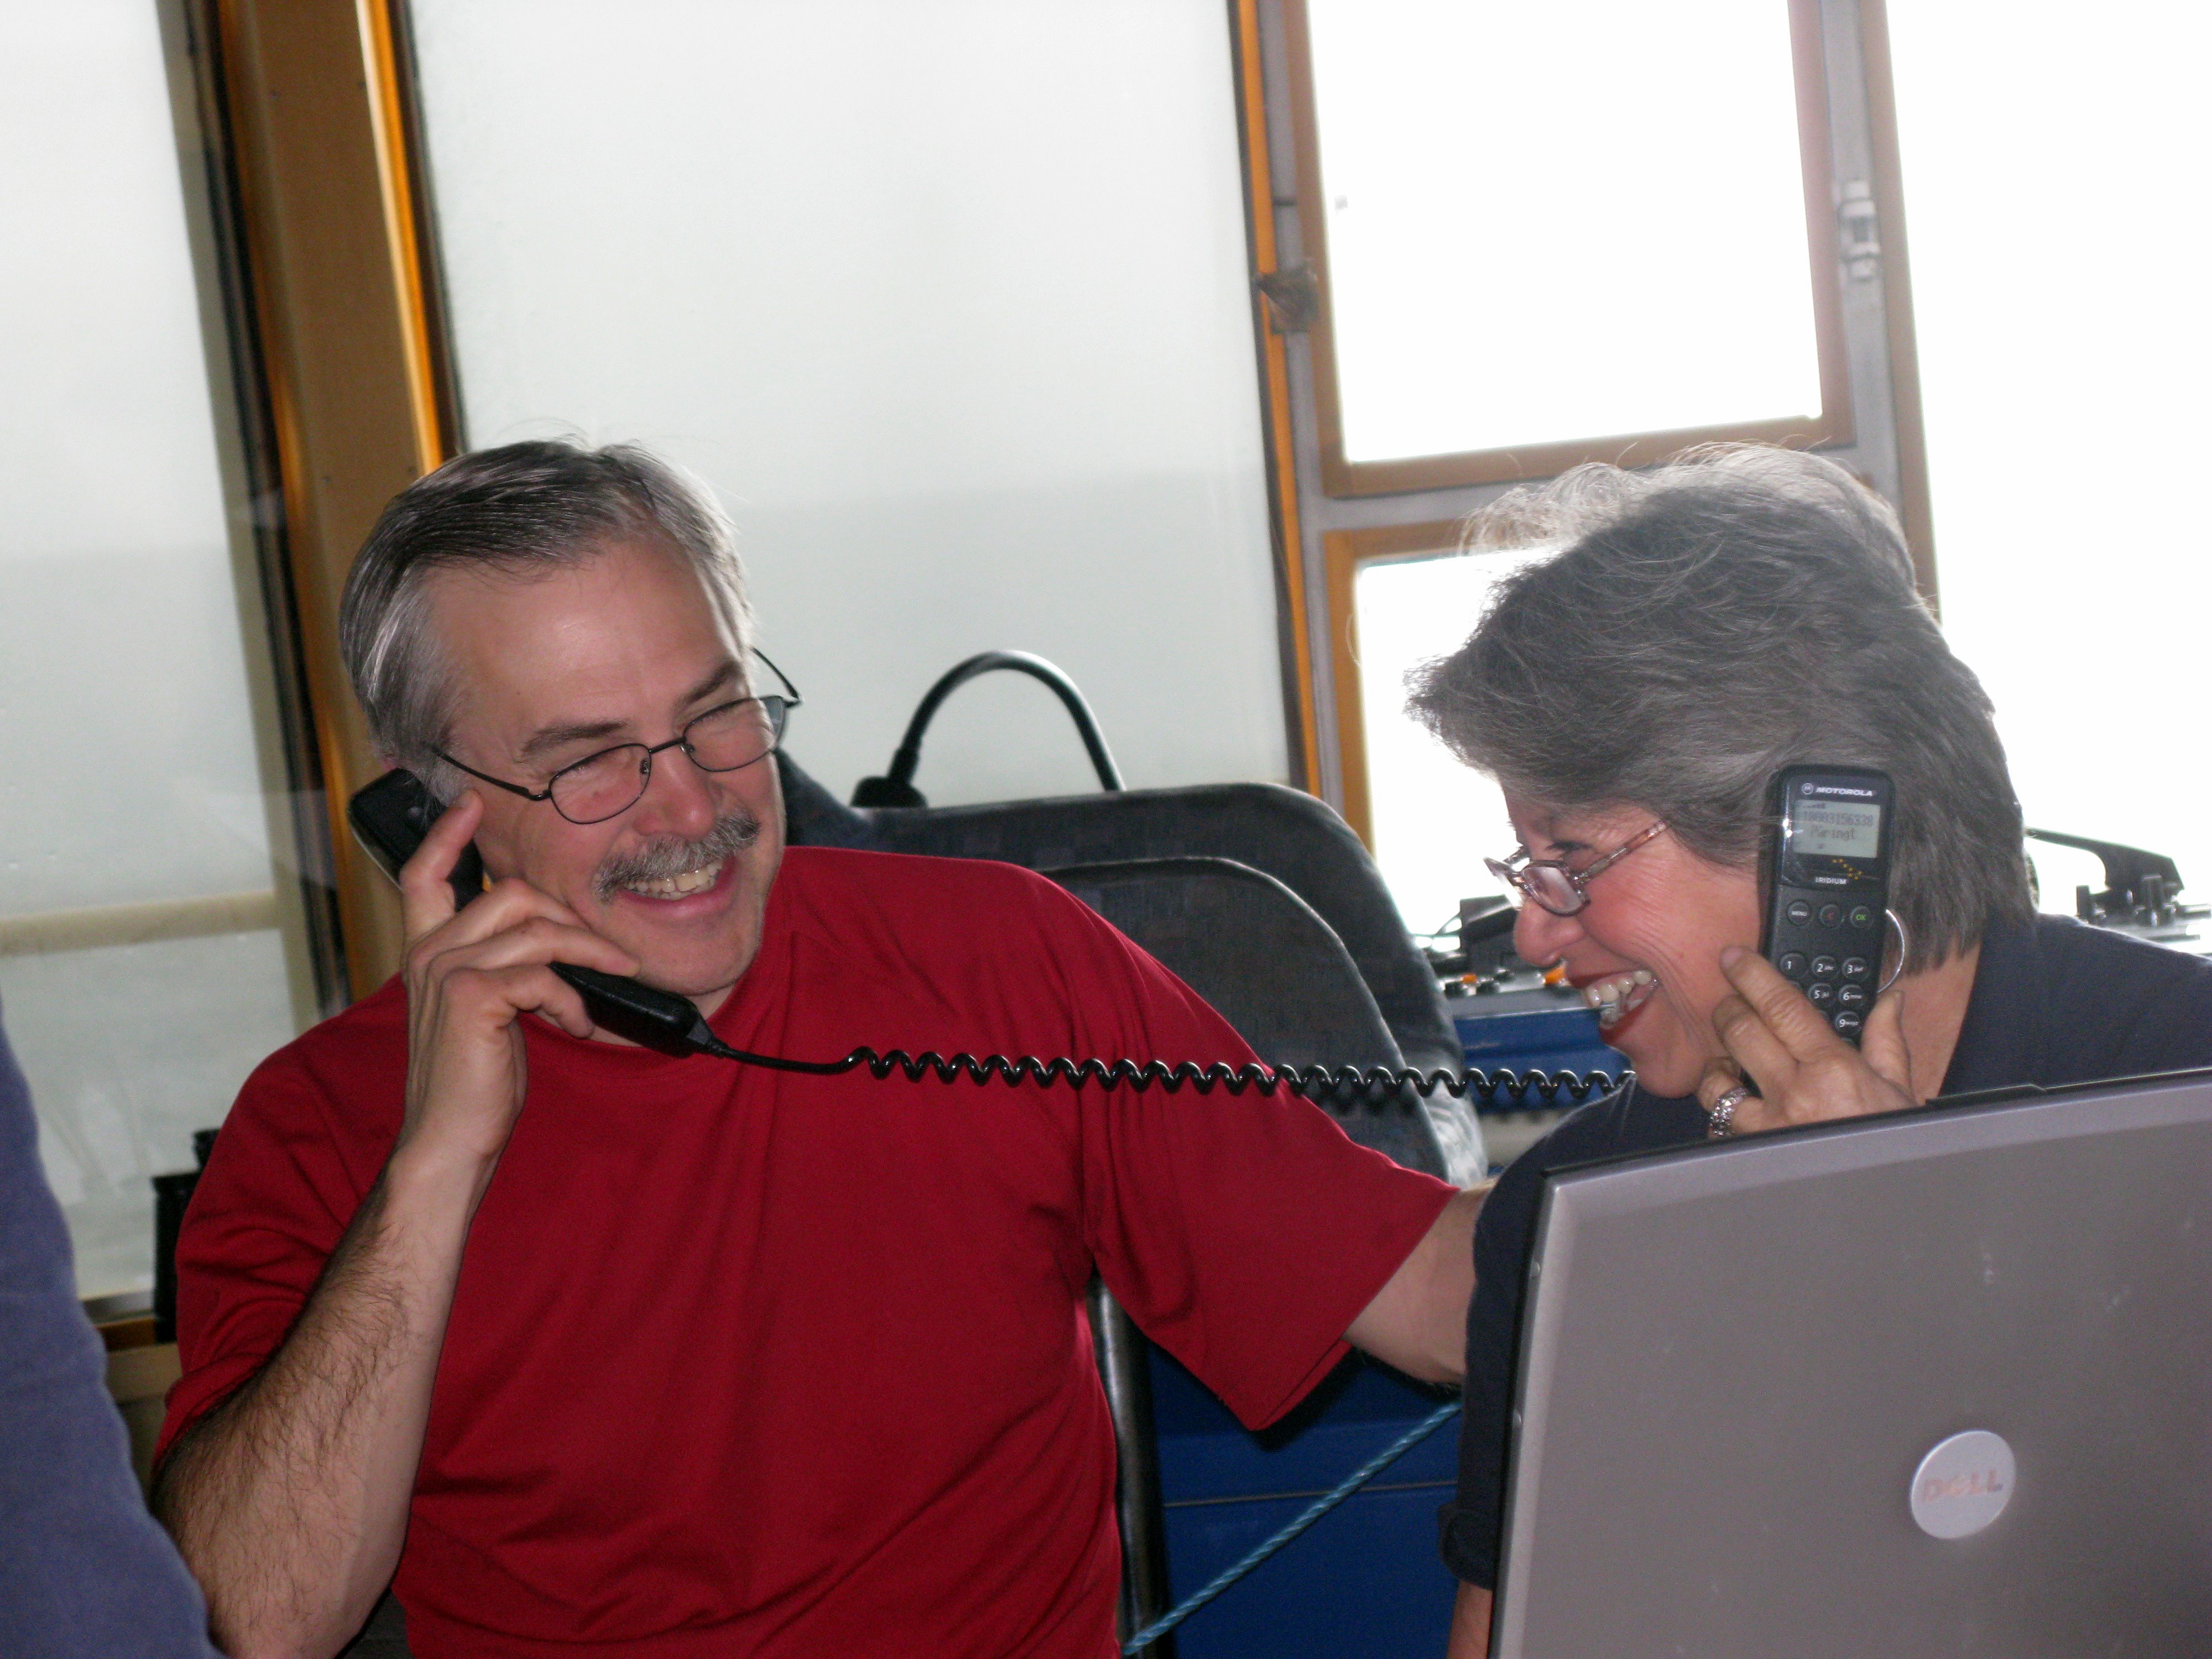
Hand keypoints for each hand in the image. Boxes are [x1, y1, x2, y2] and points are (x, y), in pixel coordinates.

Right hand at [396, 790, 637, 1172]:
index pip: (423, 876)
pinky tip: (579, 1025)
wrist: (449, 1140)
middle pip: (510, 894)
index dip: (447, 835)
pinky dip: (572, 1000)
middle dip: (571, 917)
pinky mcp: (473, 996)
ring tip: (614, 977)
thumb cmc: (475, 1080)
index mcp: (426, 952)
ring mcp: (447, 971)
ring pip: (537, 929)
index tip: (473, 802)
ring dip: (589, 952)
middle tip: (610, 952)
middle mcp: (429, 953)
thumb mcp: (487, 1010)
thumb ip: (503, 968)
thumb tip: (558, 942)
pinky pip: (543, 975)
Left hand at [1695, 945, 1913, 1135]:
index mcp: (1833, 1069)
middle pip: (1738, 1031)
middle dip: (1728, 1010)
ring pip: (1714, 1081)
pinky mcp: (1752, 1152)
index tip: (1732, 958)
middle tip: (1732, 1006)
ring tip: (1731, 1064)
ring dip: (1717, 1066)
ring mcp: (1767, 1125)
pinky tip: (1735, 1107)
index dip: (1751, 975)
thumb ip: (1887, 1041)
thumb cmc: (1892, 1150)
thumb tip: (1890, 1002)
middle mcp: (1794, 1093)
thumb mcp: (1900, 1091)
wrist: (1890, 1205)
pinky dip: (1721, 1112)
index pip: (1780, 1005)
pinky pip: (1719, 1124)